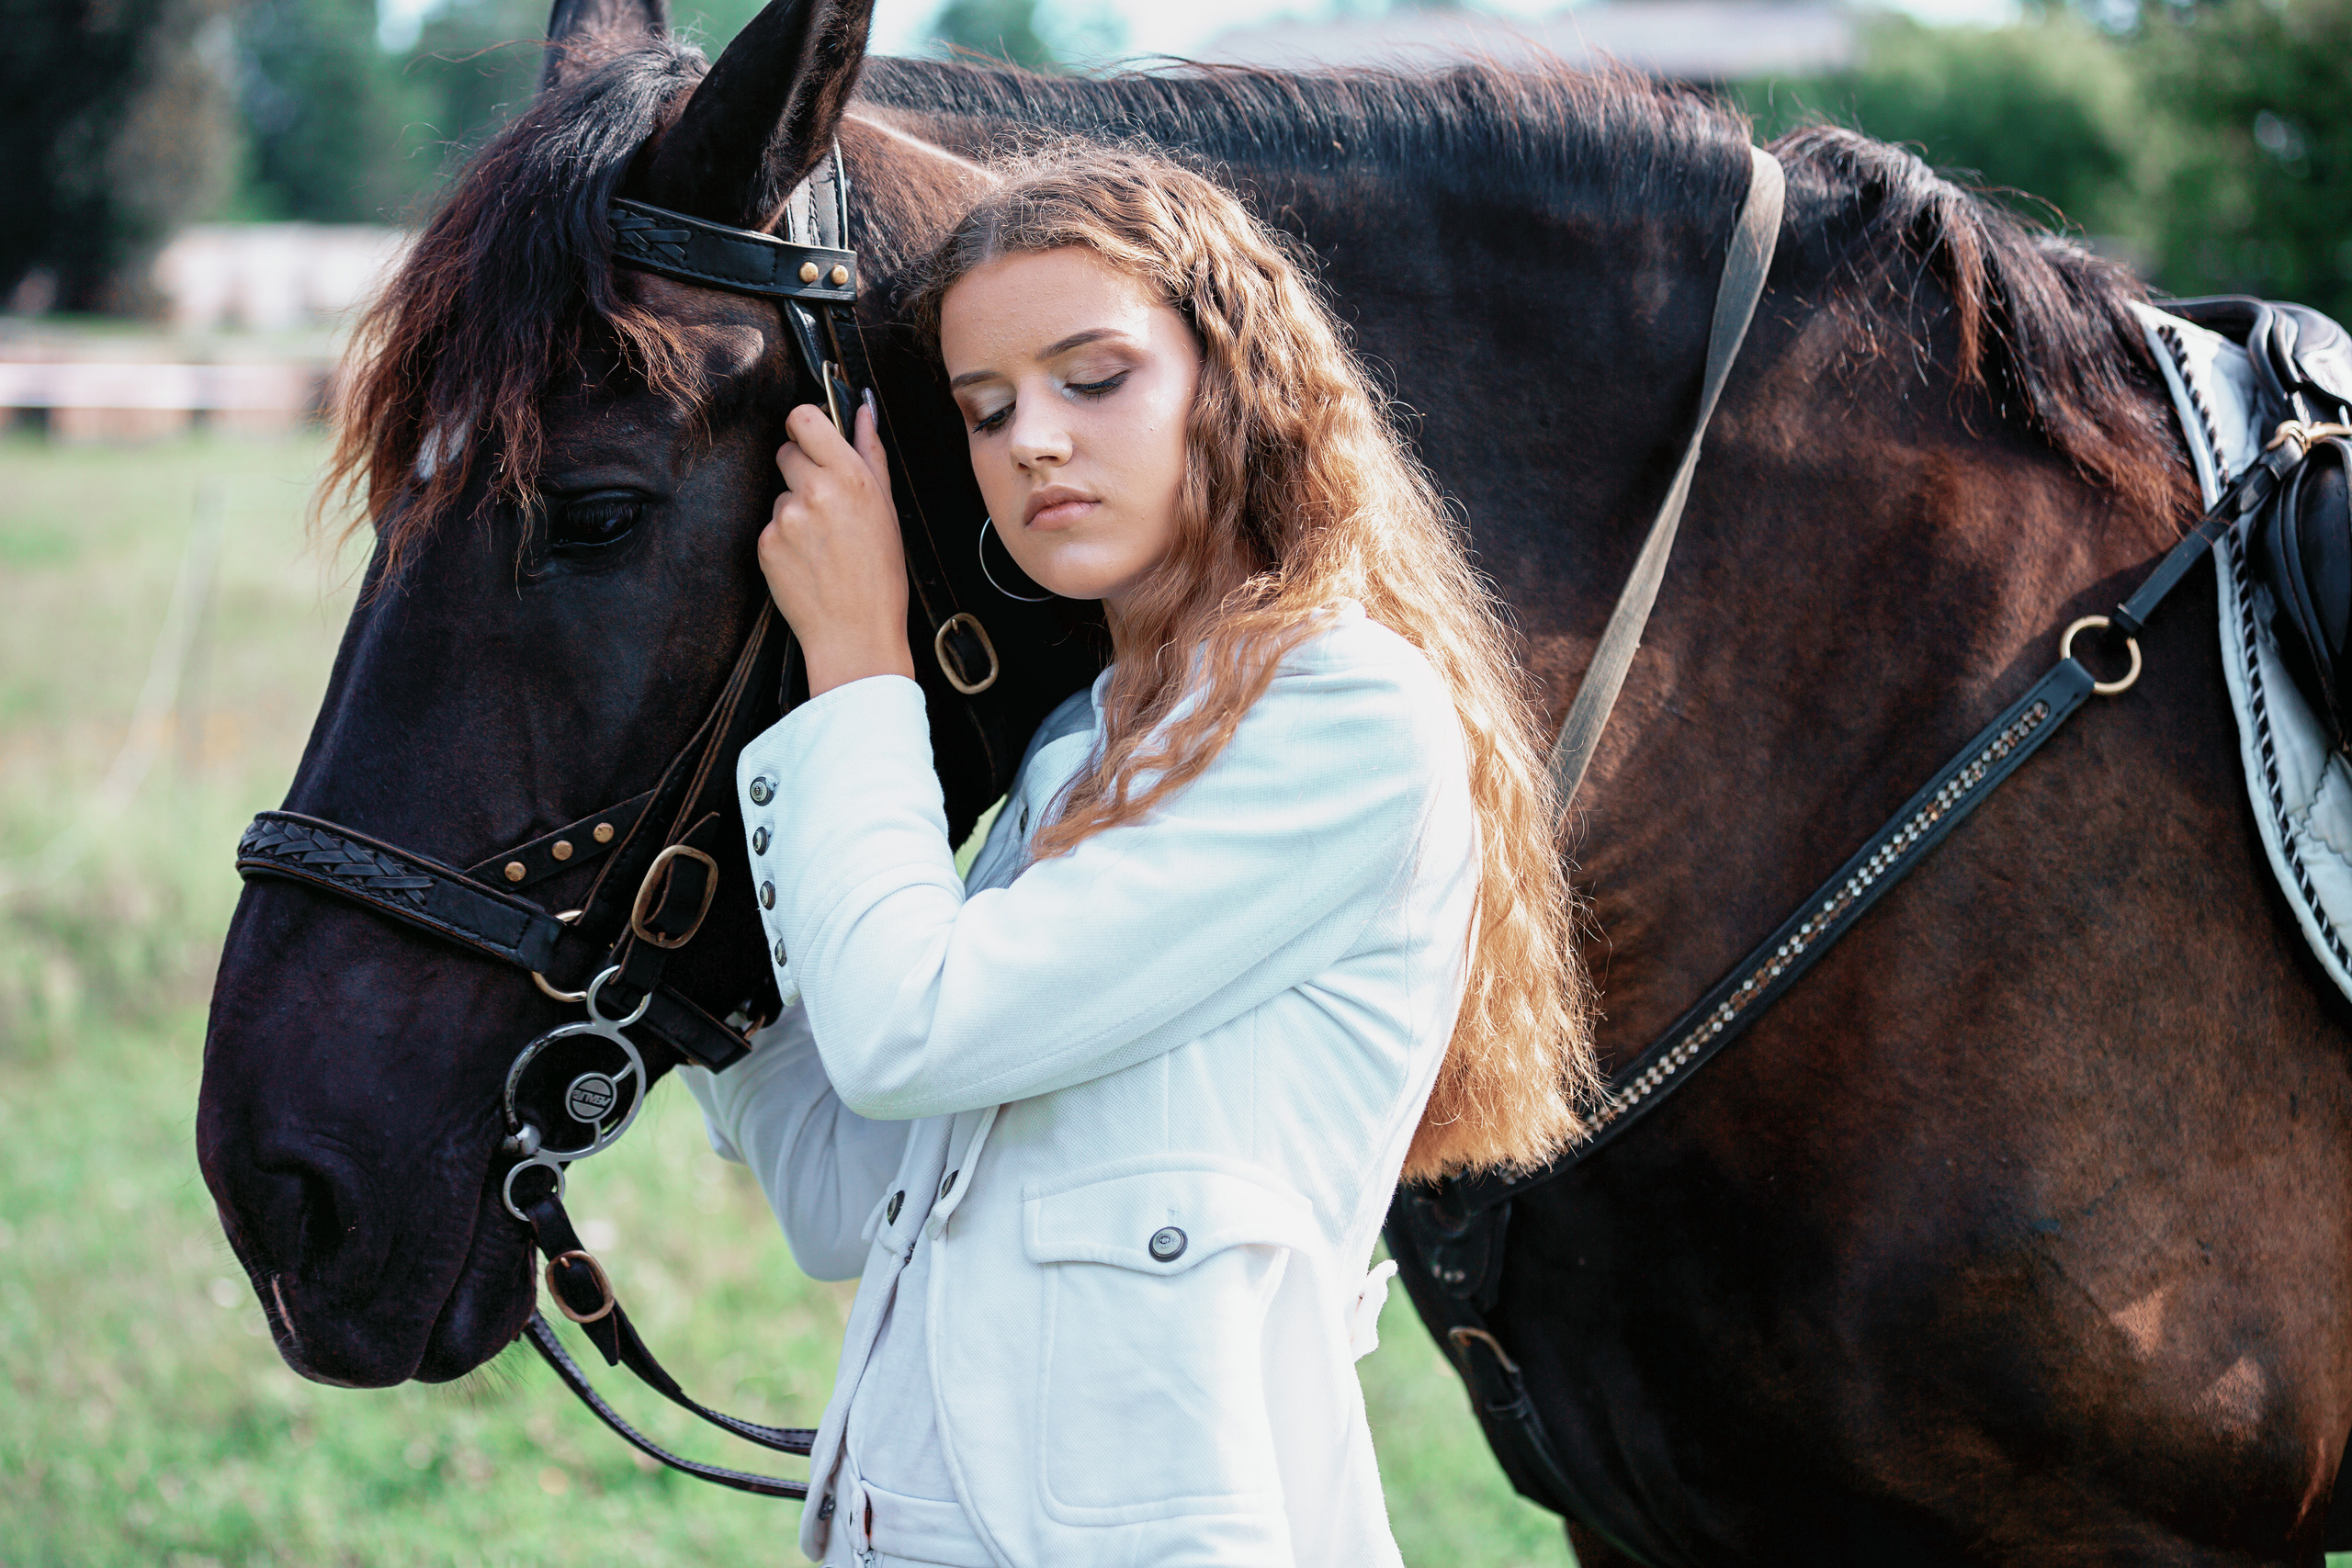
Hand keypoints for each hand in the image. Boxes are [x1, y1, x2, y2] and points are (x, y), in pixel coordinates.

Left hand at [759, 398, 914, 695]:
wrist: (856, 635)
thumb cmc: (880, 575)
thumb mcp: (887, 509)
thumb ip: (871, 451)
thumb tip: (863, 406)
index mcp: (850, 477)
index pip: (804, 418)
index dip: (806, 427)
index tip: (813, 442)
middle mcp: (815, 491)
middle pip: (786, 451)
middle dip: (802, 469)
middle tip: (826, 506)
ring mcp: (786, 518)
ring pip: (780, 493)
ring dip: (795, 509)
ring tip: (822, 545)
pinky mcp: (766, 544)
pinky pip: (770, 526)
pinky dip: (784, 540)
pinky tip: (807, 562)